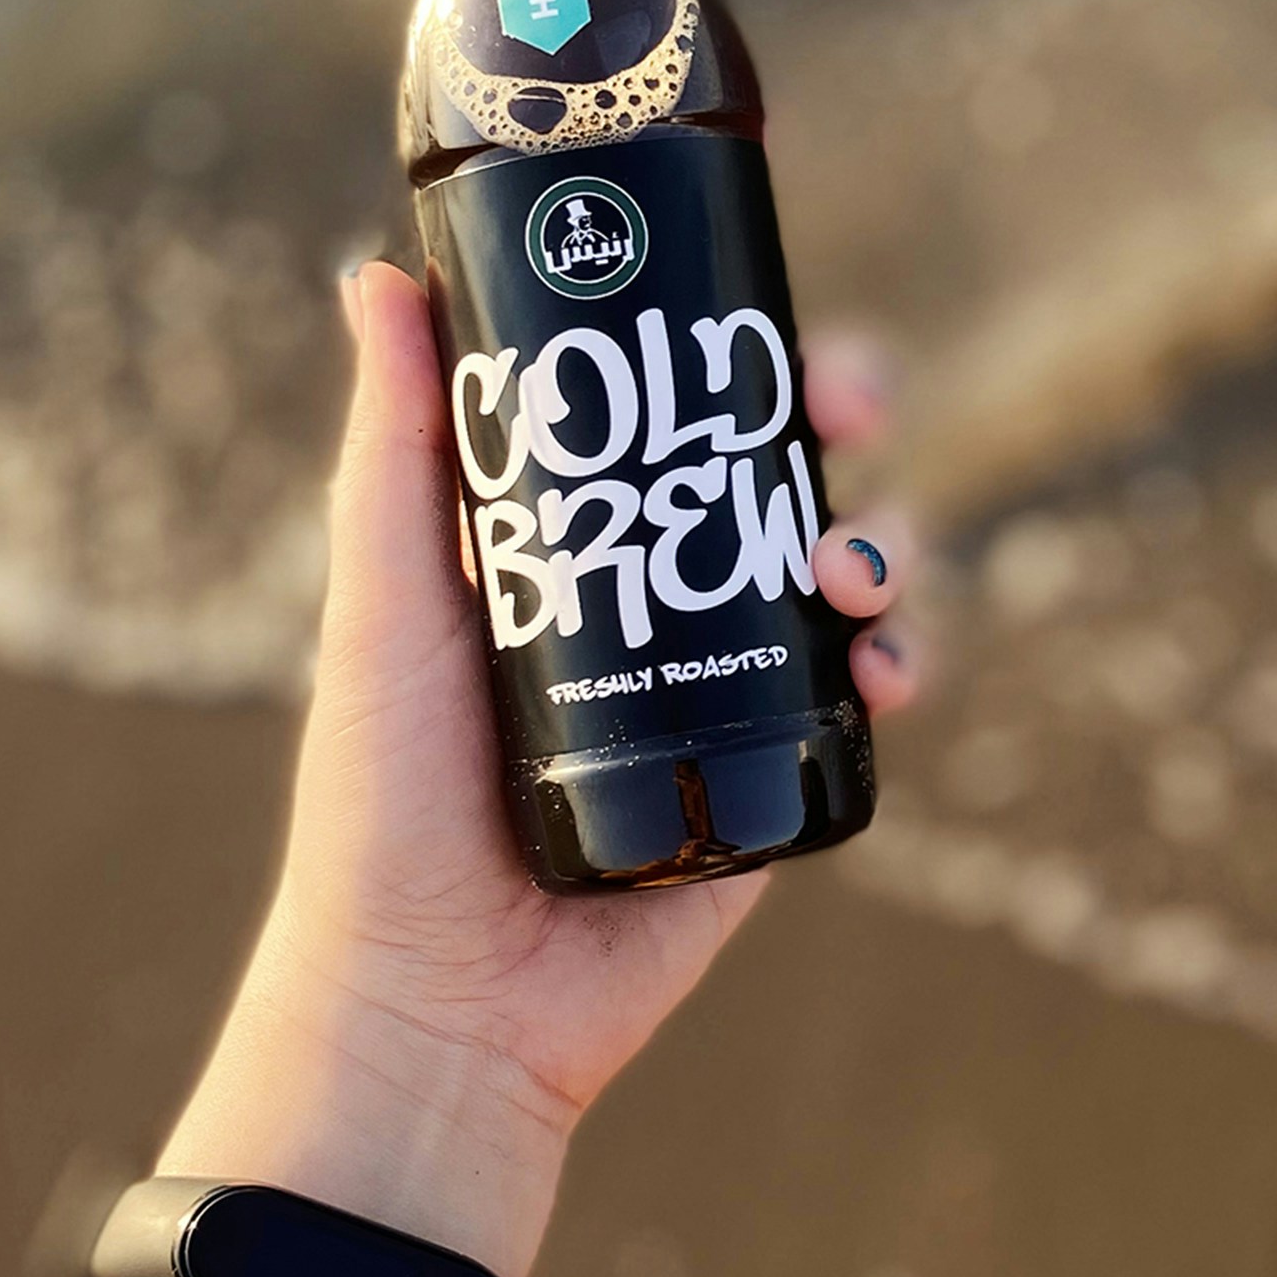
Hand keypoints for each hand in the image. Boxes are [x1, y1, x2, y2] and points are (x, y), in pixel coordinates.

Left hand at [28, 268, 914, 1276]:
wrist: (440, 1001)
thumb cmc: (378, 805)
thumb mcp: (380, 604)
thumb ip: (391, 450)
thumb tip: (375, 275)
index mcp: (568, 548)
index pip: (668, 420)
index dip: (734, 358)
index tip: (766, 322)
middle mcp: (656, 608)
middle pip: (777, 480)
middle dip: (835, 427)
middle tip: (850, 412)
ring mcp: (723, 696)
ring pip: (844, 579)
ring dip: (882, 544)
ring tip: (848, 572)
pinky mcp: (774, 788)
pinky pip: (865, 705)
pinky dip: (902, 663)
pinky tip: (885, 665)